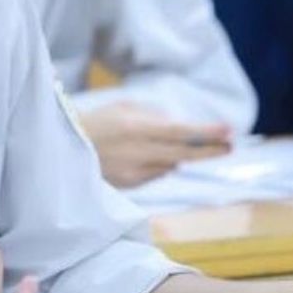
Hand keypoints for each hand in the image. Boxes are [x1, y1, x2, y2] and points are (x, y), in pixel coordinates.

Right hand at [78, 102, 231, 186]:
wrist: (63, 148)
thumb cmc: (96, 122)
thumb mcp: (122, 109)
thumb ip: (152, 116)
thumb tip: (179, 127)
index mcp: (135, 128)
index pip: (180, 132)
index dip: (206, 132)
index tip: (228, 130)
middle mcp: (137, 152)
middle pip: (183, 155)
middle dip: (209, 150)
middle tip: (229, 146)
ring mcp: (133, 171)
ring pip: (170, 166)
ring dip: (178, 156)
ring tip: (168, 145)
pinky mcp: (129, 184)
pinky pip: (155, 174)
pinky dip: (158, 165)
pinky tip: (145, 156)